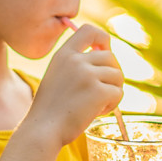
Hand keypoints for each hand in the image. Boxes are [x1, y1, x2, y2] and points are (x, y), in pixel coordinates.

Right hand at [27, 24, 123, 145]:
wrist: (43, 130)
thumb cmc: (51, 108)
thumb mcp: (58, 75)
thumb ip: (77, 64)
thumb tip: (108, 55)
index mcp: (64, 54)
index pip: (89, 30)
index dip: (102, 39)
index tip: (103, 53)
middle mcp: (76, 60)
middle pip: (110, 57)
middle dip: (112, 74)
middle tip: (103, 91)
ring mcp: (88, 75)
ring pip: (118, 76)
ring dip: (113, 91)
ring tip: (97, 104)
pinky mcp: (98, 91)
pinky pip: (118, 93)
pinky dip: (112, 104)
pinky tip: (96, 112)